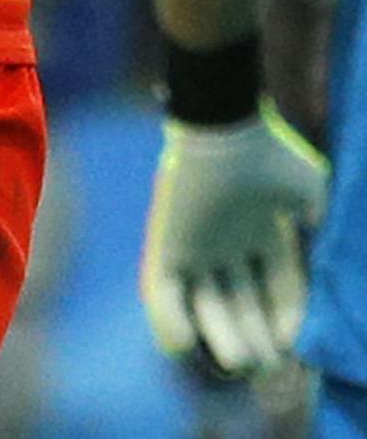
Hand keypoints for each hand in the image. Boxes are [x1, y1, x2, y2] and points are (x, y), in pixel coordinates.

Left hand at [141, 101, 328, 376]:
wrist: (222, 127)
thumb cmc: (268, 157)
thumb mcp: (310, 190)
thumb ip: (320, 222)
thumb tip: (329, 251)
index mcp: (265, 232)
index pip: (280, 290)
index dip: (289, 321)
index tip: (296, 348)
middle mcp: (231, 244)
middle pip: (243, 304)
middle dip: (257, 336)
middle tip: (268, 365)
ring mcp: (198, 246)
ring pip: (207, 304)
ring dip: (222, 337)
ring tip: (239, 362)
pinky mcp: (168, 244)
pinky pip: (164, 290)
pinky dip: (170, 319)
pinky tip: (188, 343)